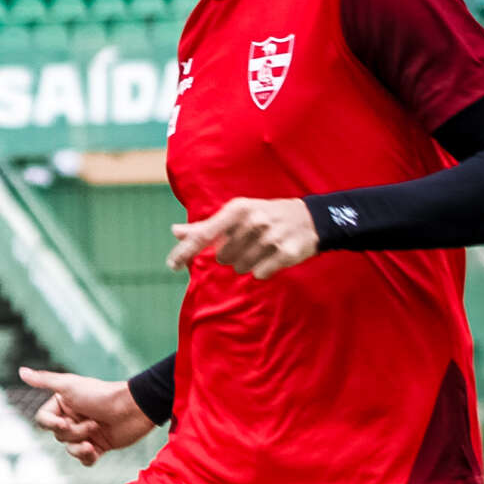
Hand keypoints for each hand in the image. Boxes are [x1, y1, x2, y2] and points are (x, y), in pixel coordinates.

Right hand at [20, 366, 154, 467]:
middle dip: (74, 432)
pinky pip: (84, 459)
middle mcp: (72, 418)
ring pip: (69, 449)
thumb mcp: (69, 386)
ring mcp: (85, 433)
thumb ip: (44, 380)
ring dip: (81, 446)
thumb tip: (20, 371)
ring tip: (96, 437)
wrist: (134, 408)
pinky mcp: (99, 446)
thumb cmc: (102, 394)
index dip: (52, 424)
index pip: (43, 420)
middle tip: (93, 423)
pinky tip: (96, 451)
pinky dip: (88, 458)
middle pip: (57, 435)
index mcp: (62, 404)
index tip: (65, 422)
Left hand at [167, 196, 317, 279]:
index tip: (171, 264)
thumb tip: (175, 231)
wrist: (312, 218)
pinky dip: (263, 269)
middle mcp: (253, 221)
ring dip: (247, 263)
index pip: (203, 235)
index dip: (185, 252)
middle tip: (249, 242)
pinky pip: (259, 274)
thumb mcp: (237, 214)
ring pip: (240, 267)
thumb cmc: (265, 215)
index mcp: (237, 209)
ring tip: (262, 248)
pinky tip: (274, 256)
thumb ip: (205, 226)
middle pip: (222, 257)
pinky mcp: (285, 252)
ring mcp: (270, 237)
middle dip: (231, 255)